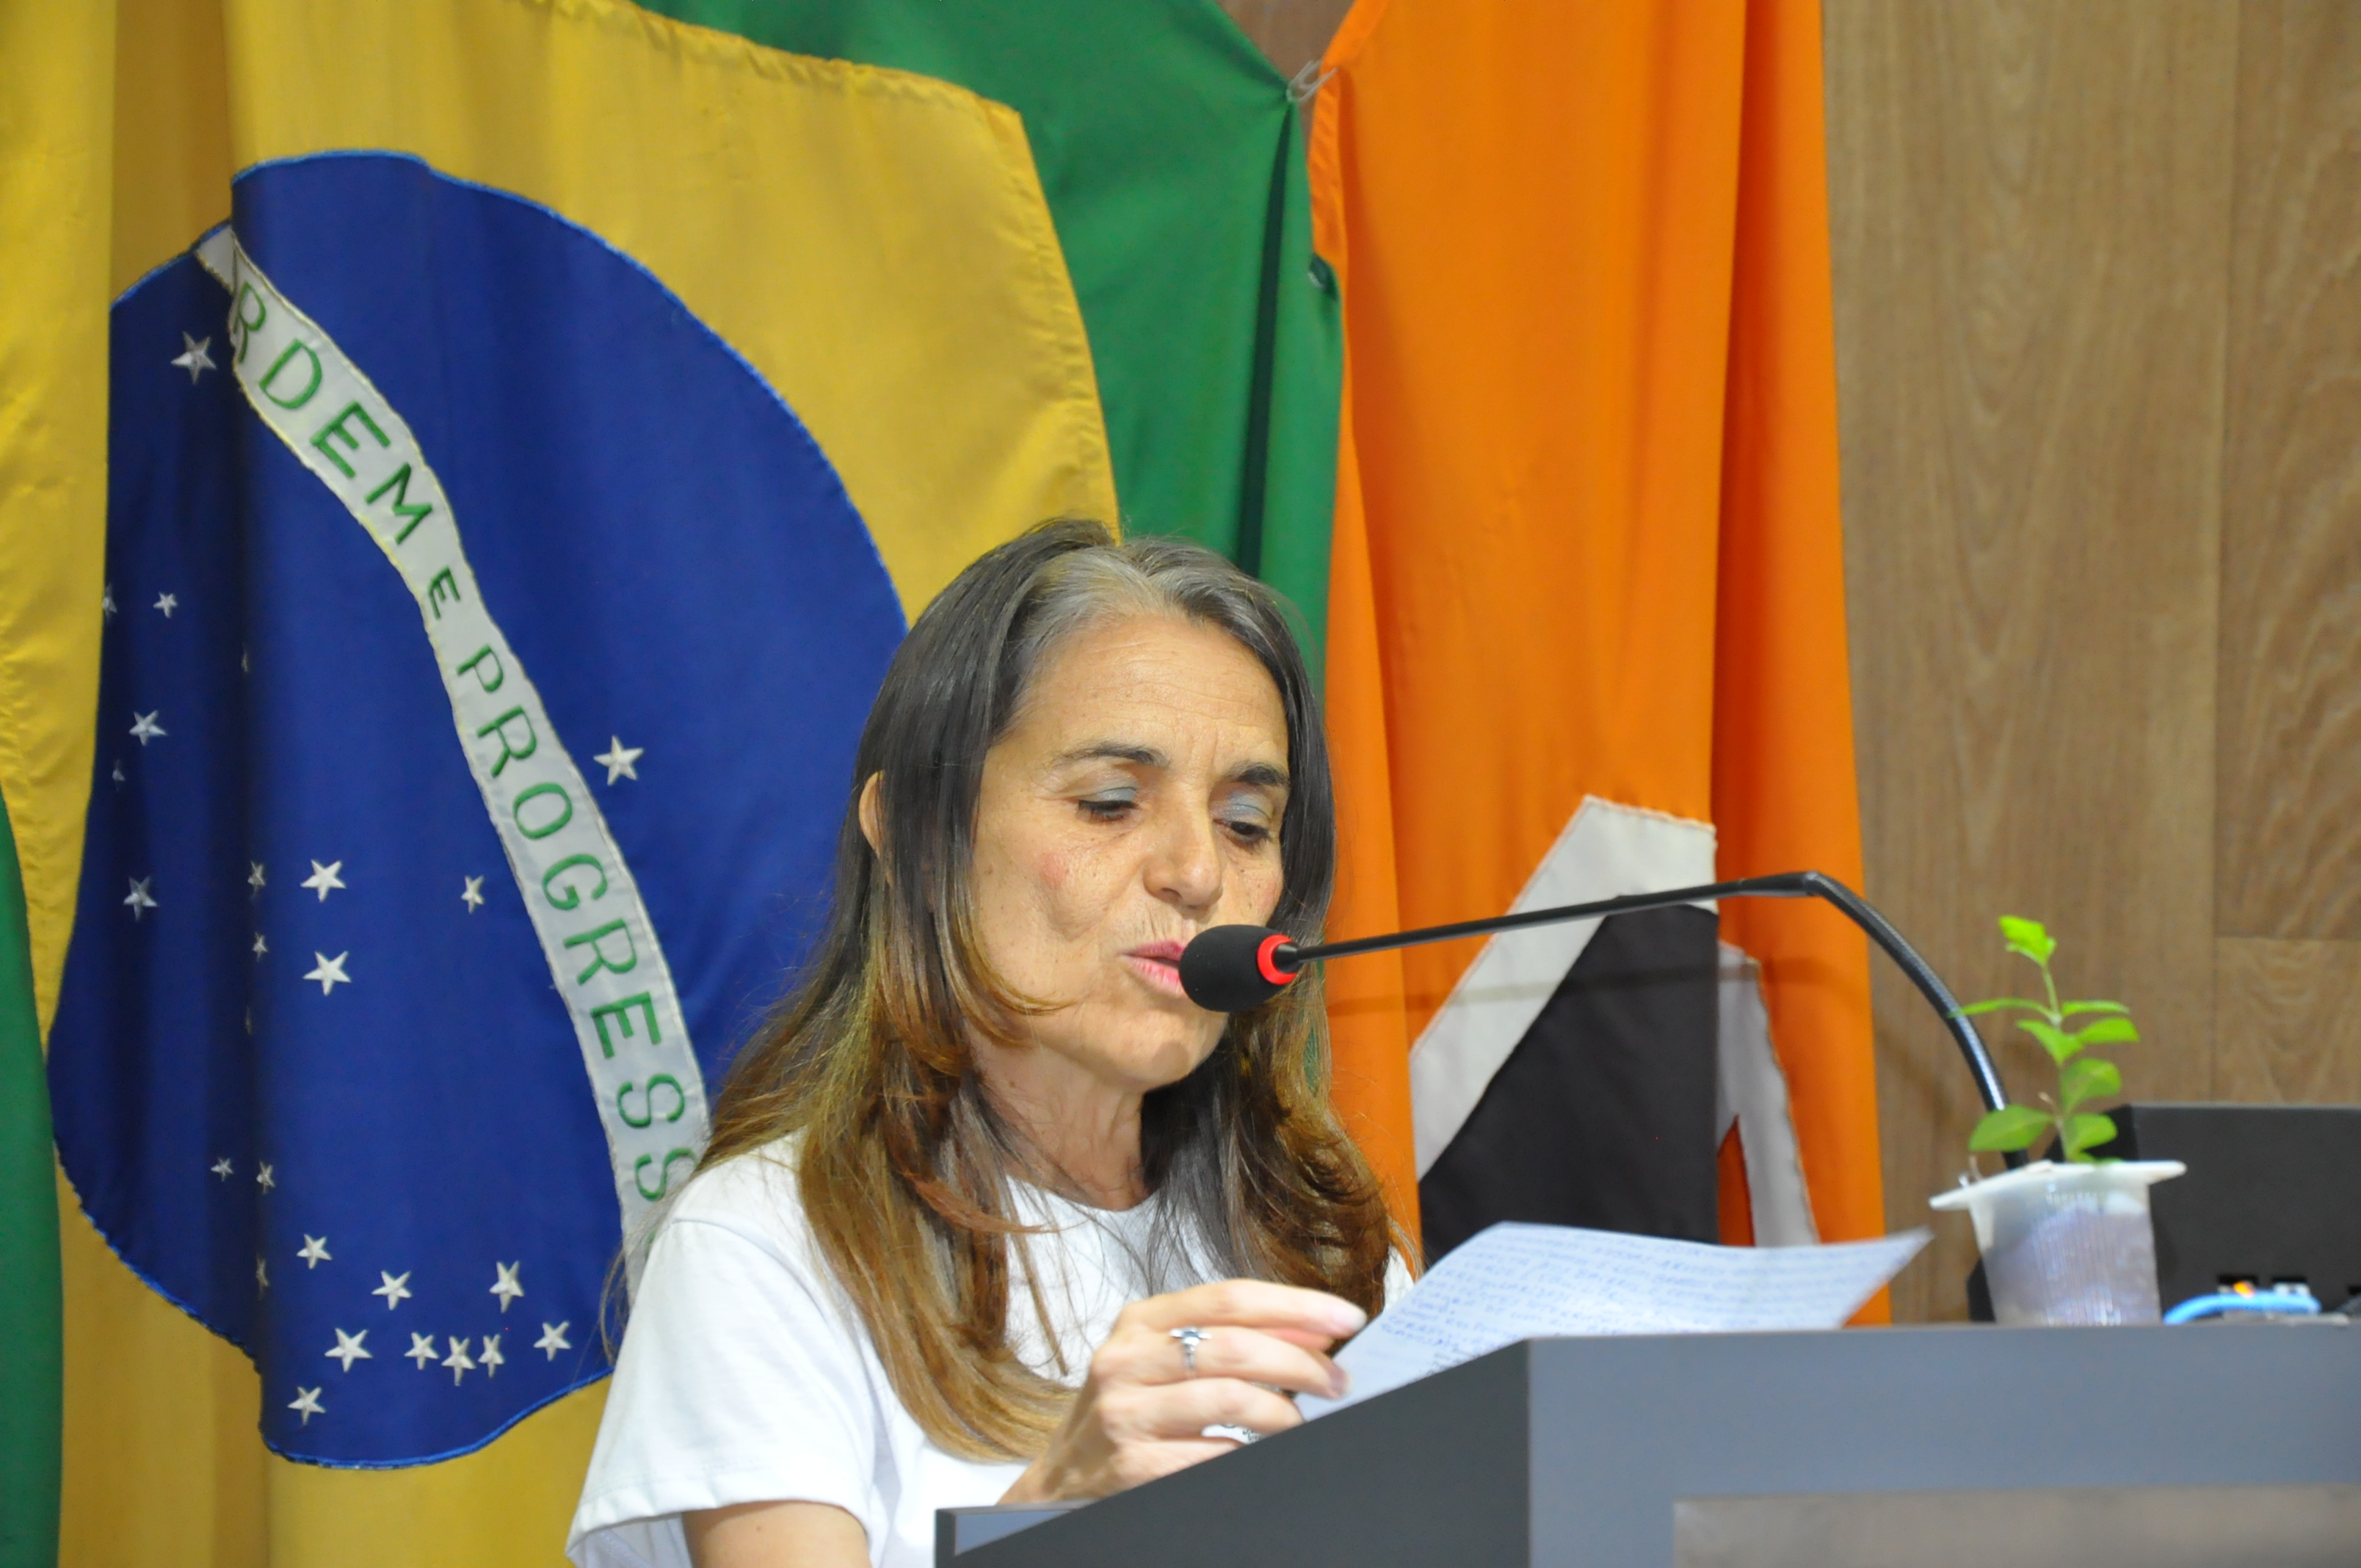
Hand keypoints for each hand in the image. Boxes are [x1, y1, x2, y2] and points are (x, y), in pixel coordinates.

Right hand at [999, 1279, 1364, 1502]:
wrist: (1061, 1482)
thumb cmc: (1129, 1413)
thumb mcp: (1163, 1361)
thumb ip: (1227, 1339)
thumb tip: (1313, 1332)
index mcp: (1140, 1322)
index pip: (1229, 1298)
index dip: (1296, 1304)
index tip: (1346, 1318)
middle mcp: (1127, 1360)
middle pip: (1235, 1346)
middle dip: (1301, 1363)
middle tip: (1338, 1383)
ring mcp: (1125, 1414)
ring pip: (1230, 1399)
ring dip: (1284, 1413)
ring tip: (1302, 1423)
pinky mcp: (1131, 1467)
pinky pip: (1212, 1455)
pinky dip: (1248, 1454)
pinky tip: (1261, 1454)